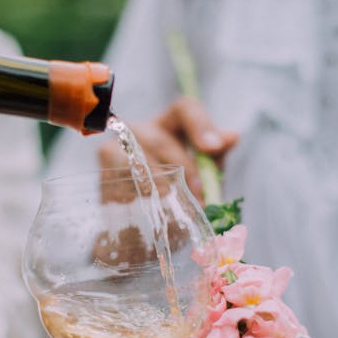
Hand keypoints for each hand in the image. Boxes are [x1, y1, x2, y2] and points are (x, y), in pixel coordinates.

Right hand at [98, 97, 238, 201]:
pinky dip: (141, 196)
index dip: (201, 124)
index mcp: (171, 124)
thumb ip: (215, 158)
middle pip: (163, 141)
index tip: (214, 147)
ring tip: (179, 210)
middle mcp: (142, 128)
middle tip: (200, 196)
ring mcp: (118, 144)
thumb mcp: (202, 176)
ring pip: (142, 162)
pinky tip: (150, 209)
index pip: (186, 108)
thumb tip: (232, 136)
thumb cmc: (176, 195)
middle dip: (185, 170)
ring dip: (164, 188)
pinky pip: (124, 179)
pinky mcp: (104, 167)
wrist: (141, 228)